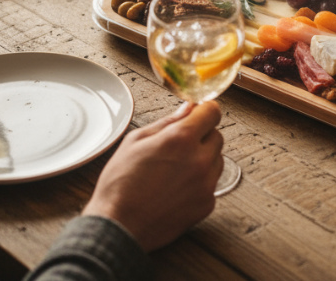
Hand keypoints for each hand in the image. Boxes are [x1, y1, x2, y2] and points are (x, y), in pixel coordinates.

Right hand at [83, 102, 223, 251]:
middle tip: (178, 146)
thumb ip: (167, 121)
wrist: (119, 226)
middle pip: (216, 135)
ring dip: (203, 158)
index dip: (204, 110)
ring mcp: (206, 184)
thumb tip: (188, 108)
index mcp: (181, 138)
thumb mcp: (135, 141)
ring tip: (175, 169)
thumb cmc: (120, 184)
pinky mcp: (206, 204)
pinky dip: (200, 182)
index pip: (212, 112)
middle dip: (201, 136)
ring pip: (217, 160)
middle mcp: (200, 160)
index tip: (198, 114)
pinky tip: (176, 188)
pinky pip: (211, 183)